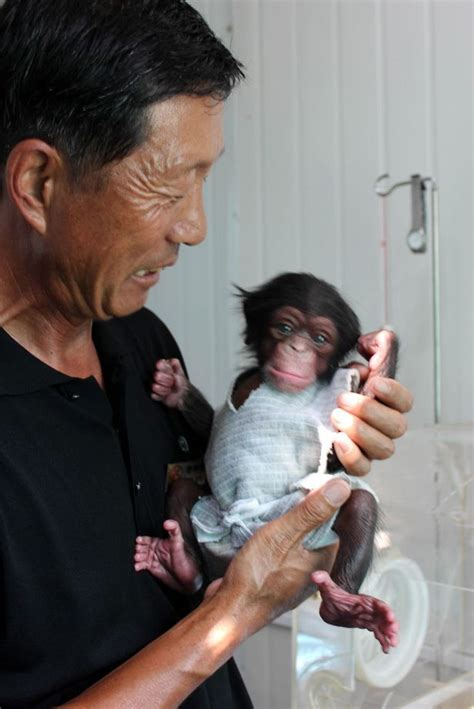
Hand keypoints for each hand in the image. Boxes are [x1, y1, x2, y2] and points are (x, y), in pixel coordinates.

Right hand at [151, 358, 188, 408]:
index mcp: (163, 367)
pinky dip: (162, 396)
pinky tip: (166, 394)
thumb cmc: (182, 384)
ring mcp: (154, 383)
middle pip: (157, 375)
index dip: (167, 370)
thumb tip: (169, 360)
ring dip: (165, 389)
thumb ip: (174, 365)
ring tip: (170, 389)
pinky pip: (153, 394)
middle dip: (167, 380)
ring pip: (154, 386)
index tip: (172, 373)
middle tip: (172, 382)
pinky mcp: (153, 393)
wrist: (182, 396)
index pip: (160, 364)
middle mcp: (157, 374)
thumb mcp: (180, 372)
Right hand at [211, 477, 350, 628]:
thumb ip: (313, 511)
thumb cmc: (256, 576)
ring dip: (287, 523)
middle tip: (287, 495)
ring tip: (274, 510)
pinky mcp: (280, 578)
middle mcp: (316, 568)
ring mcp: (297, 575)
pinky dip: (278, 538)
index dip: (321, 498)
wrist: (228, 612)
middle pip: (317, 528)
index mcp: (325, 558)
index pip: (334, 519)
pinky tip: (265, 532)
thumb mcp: (284, 534)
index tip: (306, 484)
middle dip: (303, 510)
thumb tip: (343, 487)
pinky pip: (285, 550)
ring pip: (299, 538)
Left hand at [332, 329, 412, 475]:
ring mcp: (369, 447)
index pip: (405, 401)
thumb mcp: (345, 361)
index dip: (394, 393)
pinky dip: (353, 454)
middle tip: (343, 399)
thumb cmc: (327, 385)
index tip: (373, 384)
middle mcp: (383, 427)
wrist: (298, 408)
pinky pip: (363, 468)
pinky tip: (337, 439)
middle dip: (370, 411)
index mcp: (385, 402)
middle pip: (397, 427)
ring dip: (361, 431)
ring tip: (336, 416)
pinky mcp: (352, 463)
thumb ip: (370, 346)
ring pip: (384, 448)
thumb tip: (383, 336)